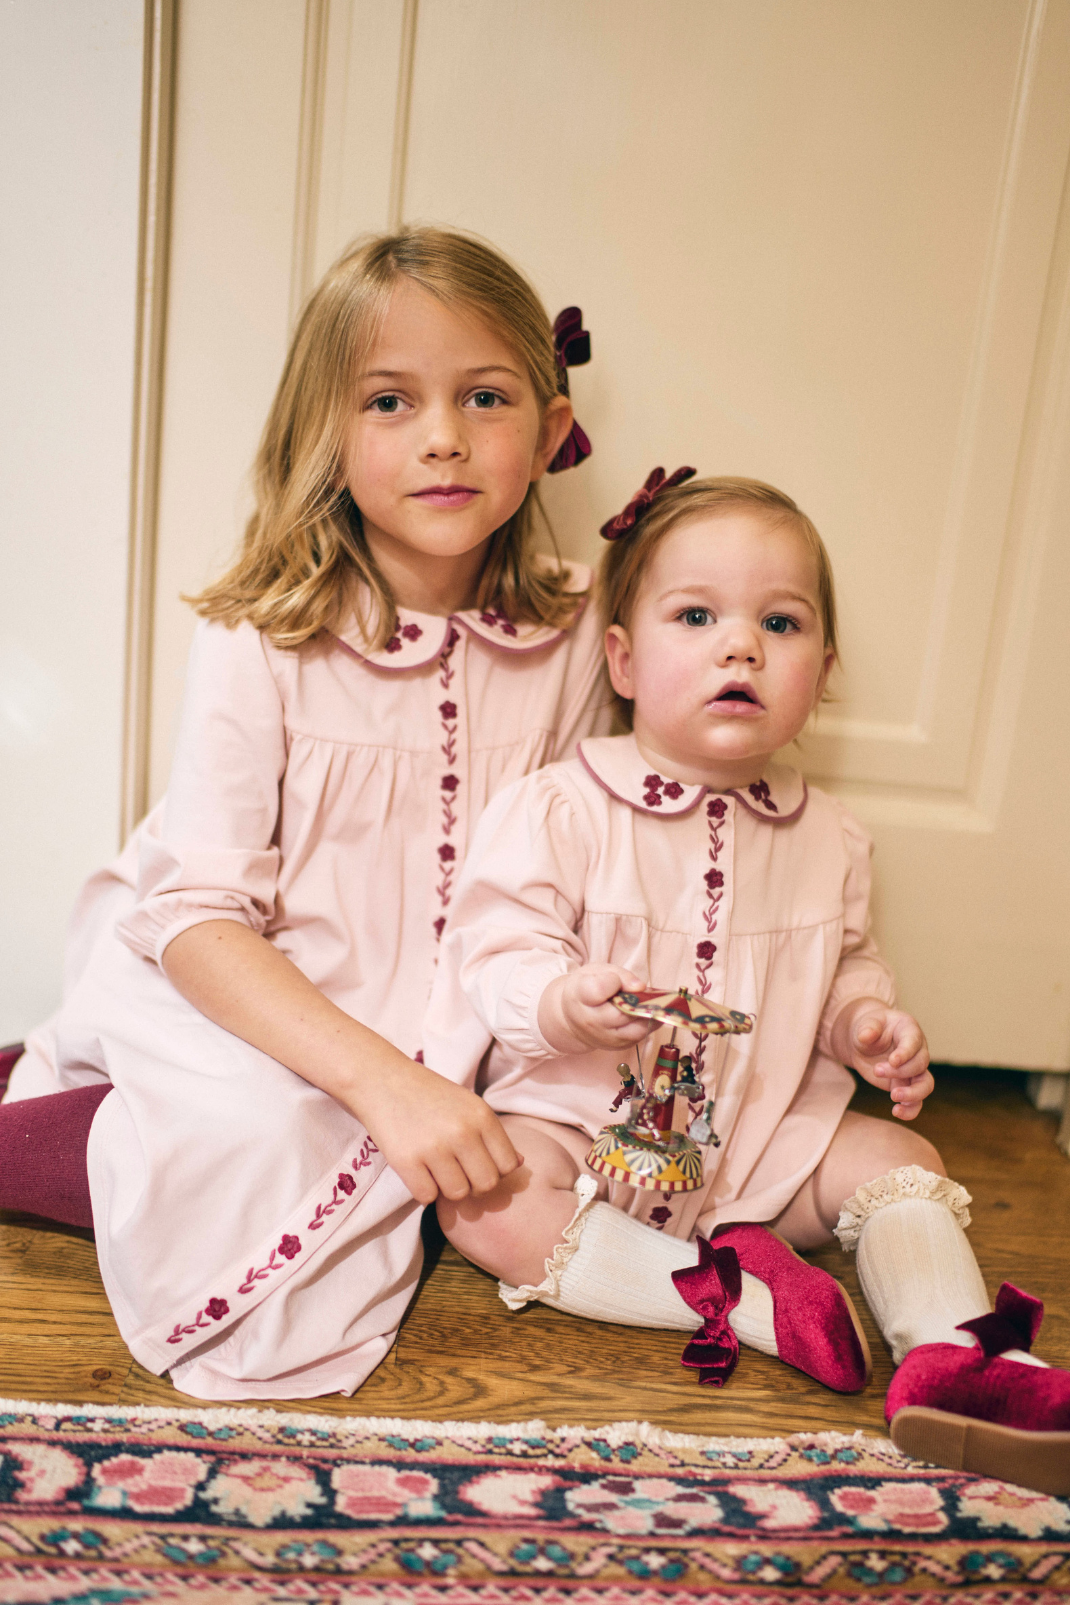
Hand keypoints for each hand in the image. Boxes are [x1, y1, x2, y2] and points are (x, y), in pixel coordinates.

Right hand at [352, 1056, 522, 1206]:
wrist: (382, 1079)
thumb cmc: (429, 1094)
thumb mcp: (468, 1104)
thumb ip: (493, 1135)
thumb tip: (520, 1164)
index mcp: (482, 1116)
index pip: (508, 1165)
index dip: (495, 1170)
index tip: (477, 1163)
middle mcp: (463, 1132)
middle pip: (486, 1185)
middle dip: (473, 1183)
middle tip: (456, 1170)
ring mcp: (434, 1148)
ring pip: (457, 1194)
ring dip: (447, 1188)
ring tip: (436, 1168)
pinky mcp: (407, 1161)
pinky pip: (427, 1197)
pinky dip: (423, 1190)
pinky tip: (418, 1170)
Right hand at [538, 965, 656, 1054]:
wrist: (572, 1017)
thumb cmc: (586, 988)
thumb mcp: (598, 971)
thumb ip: (620, 975)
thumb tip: (640, 987)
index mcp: (581, 995)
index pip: (598, 990)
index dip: (612, 982)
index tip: (615, 979)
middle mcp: (590, 1020)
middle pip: (622, 1014)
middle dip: (638, 1002)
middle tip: (646, 993)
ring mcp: (604, 1037)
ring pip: (635, 1030)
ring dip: (649, 1016)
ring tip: (653, 1004)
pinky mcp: (617, 1047)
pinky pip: (639, 1037)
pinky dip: (648, 1025)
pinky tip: (648, 1013)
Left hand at [831, 997, 932, 1119]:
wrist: (864, 1042)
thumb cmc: (868, 1027)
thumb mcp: (866, 1023)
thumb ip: (868, 1027)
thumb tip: (865, 1035)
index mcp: (909, 1030)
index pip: (914, 1042)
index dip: (906, 1053)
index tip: (893, 1061)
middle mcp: (917, 1051)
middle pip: (920, 1064)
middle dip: (900, 1071)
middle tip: (877, 1070)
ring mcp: (913, 1070)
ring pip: (925, 1085)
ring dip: (913, 1094)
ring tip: (894, 1096)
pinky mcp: (905, 1085)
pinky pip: (915, 1101)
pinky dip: (909, 1110)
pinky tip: (896, 1112)